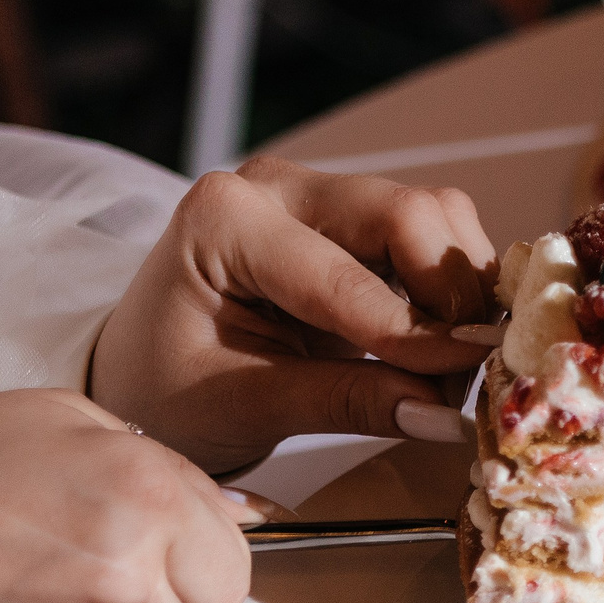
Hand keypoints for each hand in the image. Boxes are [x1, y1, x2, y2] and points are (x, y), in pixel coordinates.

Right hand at [0, 389, 253, 602]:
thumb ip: (154, 466)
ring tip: (8, 596)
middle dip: (136, 600)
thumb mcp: (53, 418)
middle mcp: (129, 585)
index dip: (191, 562)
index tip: (151, 553)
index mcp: (145, 502)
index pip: (230, 571)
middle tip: (55, 566)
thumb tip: (227, 513)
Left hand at [89, 156, 498, 472]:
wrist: (140, 375)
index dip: (415, 334)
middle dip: (450, 298)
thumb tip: (441, 416)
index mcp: (224, 219)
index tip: (461, 386)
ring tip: (447, 368)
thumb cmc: (167, 391)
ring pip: (434, 216)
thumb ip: (344, 403)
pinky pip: (430, 235)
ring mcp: (319, 194)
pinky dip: (450, 289)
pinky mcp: (352, 218)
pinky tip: (440, 344)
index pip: (346, 274)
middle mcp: (277, 187)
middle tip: (463, 377)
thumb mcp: (244, 406)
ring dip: (459, 291)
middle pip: (408, 213)